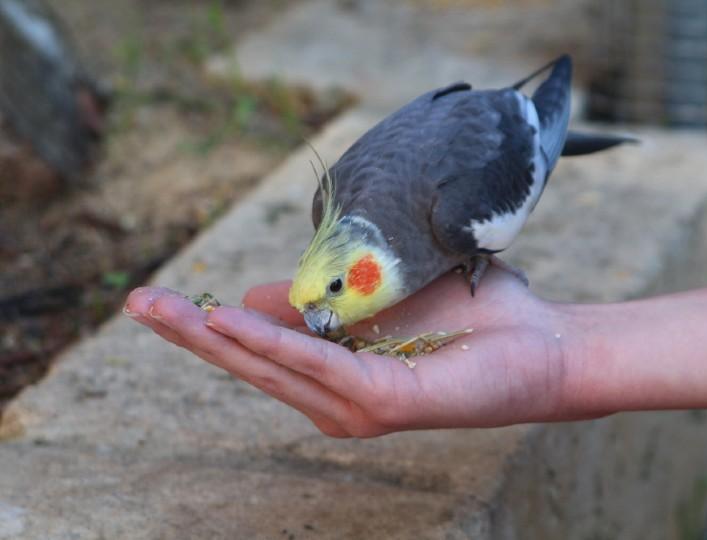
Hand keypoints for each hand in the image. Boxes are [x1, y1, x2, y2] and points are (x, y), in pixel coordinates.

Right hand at [124, 269, 587, 437]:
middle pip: (250, 362)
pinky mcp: (383, 403)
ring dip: (215, 336)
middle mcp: (335, 397)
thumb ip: (315, 302)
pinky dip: (271, 343)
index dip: (205, 324)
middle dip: (190, 333)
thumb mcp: (375, 297)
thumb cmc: (467, 315)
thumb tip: (251, 295)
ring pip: (272, 366)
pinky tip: (228, 320)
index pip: (257, 349)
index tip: (157, 300)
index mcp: (333, 372)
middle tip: (136, 302)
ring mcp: (356, 405)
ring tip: (163, 309)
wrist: (536, 341)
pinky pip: (316, 367)